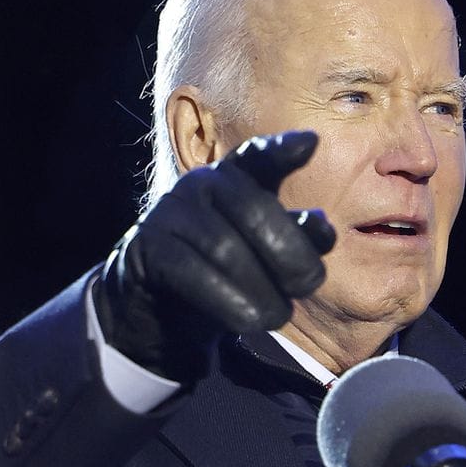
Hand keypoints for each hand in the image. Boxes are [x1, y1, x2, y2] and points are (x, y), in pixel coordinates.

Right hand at [94, 131, 335, 382]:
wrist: (159, 311)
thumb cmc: (224, 276)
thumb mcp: (265, 257)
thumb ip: (295, 239)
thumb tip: (320, 226)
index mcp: (233, 179)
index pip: (257, 156)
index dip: (280, 151)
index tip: (310, 145)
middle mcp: (199, 184)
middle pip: (255, 210)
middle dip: (292, 253)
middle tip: (308, 286)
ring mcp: (169, 213)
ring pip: (226, 249)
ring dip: (262, 291)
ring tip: (277, 316)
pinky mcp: (145, 248)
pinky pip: (192, 273)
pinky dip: (227, 302)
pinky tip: (247, 321)